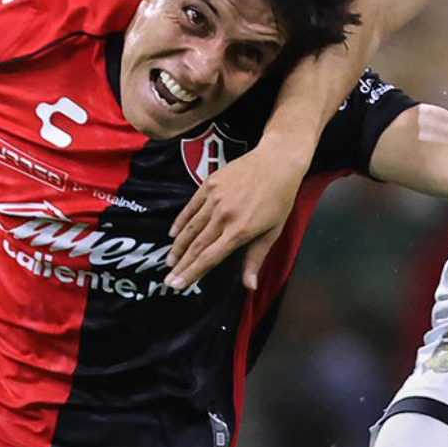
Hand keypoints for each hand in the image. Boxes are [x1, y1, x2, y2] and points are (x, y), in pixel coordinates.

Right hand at [167, 145, 304, 290]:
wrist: (277, 160)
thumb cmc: (280, 198)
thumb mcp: (273, 231)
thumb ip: (256, 259)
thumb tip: (249, 286)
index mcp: (240, 230)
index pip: (209, 257)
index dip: (191, 273)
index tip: (177, 285)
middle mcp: (224, 216)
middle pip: (196, 246)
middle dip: (180, 266)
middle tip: (167, 281)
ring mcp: (214, 199)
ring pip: (190, 228)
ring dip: (178, 247)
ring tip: (170, 261)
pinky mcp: (209, 184)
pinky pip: (190, 207)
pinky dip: (180, 222)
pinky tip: (173, 234)